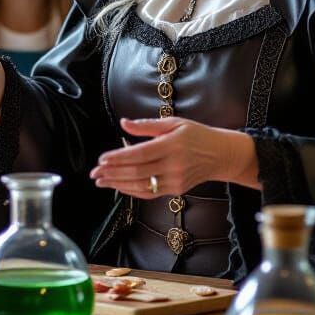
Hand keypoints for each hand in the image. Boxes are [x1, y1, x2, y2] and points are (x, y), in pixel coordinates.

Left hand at [89, 116, 258, 197]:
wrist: (220, 154)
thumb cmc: (196, 135)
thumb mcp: (173, 122)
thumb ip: (146, 125)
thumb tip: (124, 123)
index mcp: (172, 145)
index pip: (140, 153)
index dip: (120, 157)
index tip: (102, 159)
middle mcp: (173, 165)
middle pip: (138, 172)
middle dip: (113, 173)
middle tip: (95, 173)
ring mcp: (175, 180)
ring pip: (142, 186)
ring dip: (118, 184)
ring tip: (101, 181)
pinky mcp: (176, 190)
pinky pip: (150, 192)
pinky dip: (132, 190)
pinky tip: (119, 186)